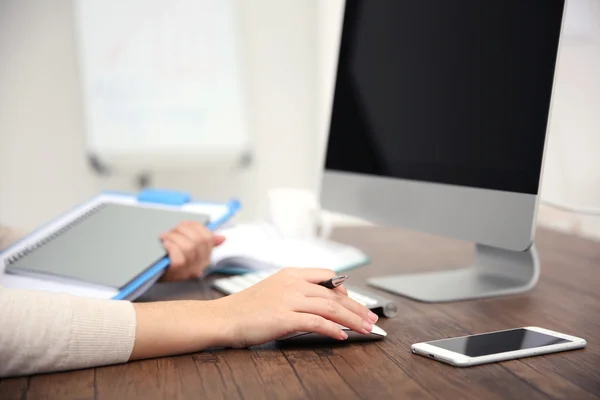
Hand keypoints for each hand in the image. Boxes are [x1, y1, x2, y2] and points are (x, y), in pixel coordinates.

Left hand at [159, 221, 225, 280]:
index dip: (196, 227)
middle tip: (172, 230)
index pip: (208, 238)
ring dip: (174, 237)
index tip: (185, 224)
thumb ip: (206, 244)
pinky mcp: (176, 273)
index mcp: (205, 257)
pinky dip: (171, 247)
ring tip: (165, 236)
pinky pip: (178, 258)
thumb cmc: (172, 262)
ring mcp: (188, 271)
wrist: (154, 277)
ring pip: (188, 247)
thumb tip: (222, 238)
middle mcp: (199, 266)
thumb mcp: (191, 253)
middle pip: (198, 241)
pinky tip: (164, 244)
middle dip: (183, 230)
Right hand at [212, 268, 379, 347]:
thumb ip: (295, 291)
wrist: (223, 317)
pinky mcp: (285, 318)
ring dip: (352, 319)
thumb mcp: (273, 289)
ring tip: (365, 328)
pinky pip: (317, 322)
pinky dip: (333, 330)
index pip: (328, 276)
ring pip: (331, 308)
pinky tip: (342, 336)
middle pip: (334, 294)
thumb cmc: (246, 308)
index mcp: (291, 274)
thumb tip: (319, 303)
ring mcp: (289, 300)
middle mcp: (293, 283)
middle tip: (371, 318)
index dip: (345, 290)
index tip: (355, 302)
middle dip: (357, 307)